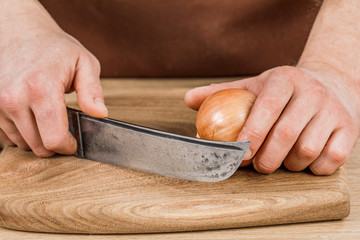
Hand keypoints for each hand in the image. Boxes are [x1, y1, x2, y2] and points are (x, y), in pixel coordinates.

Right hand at [0, 0, 107, 156]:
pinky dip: (22, 133)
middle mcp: (15, 98)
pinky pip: (7, 135)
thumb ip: (92, 91)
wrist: (19, 30)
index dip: (67, 147)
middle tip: (64, 130)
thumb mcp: (84, 63)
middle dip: (55, 145)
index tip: (73, 143)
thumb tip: (100, 114)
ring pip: (22, 143)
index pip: (53, 139)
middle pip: (38, 146)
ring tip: (49, 120)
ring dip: (38, 139)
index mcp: (41, 88)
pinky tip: (33, 118)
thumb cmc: (54, 47)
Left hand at [185, 65, 359, 174]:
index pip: (266, 108)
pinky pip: (332, 159)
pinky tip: (303, 162)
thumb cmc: (284, 90)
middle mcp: (312, 92)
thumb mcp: (255, 85)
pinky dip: (314, 169)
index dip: (251, 135)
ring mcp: (334, 110)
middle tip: (258, 166)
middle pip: (286, 134)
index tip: (238, 156)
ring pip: (308, 150)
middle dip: (266, 159)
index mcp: (284, 79)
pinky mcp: (350, 129)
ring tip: (280, 161)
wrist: (331, 82)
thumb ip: (222, 93)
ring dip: (288, 165)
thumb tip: (188, 100)